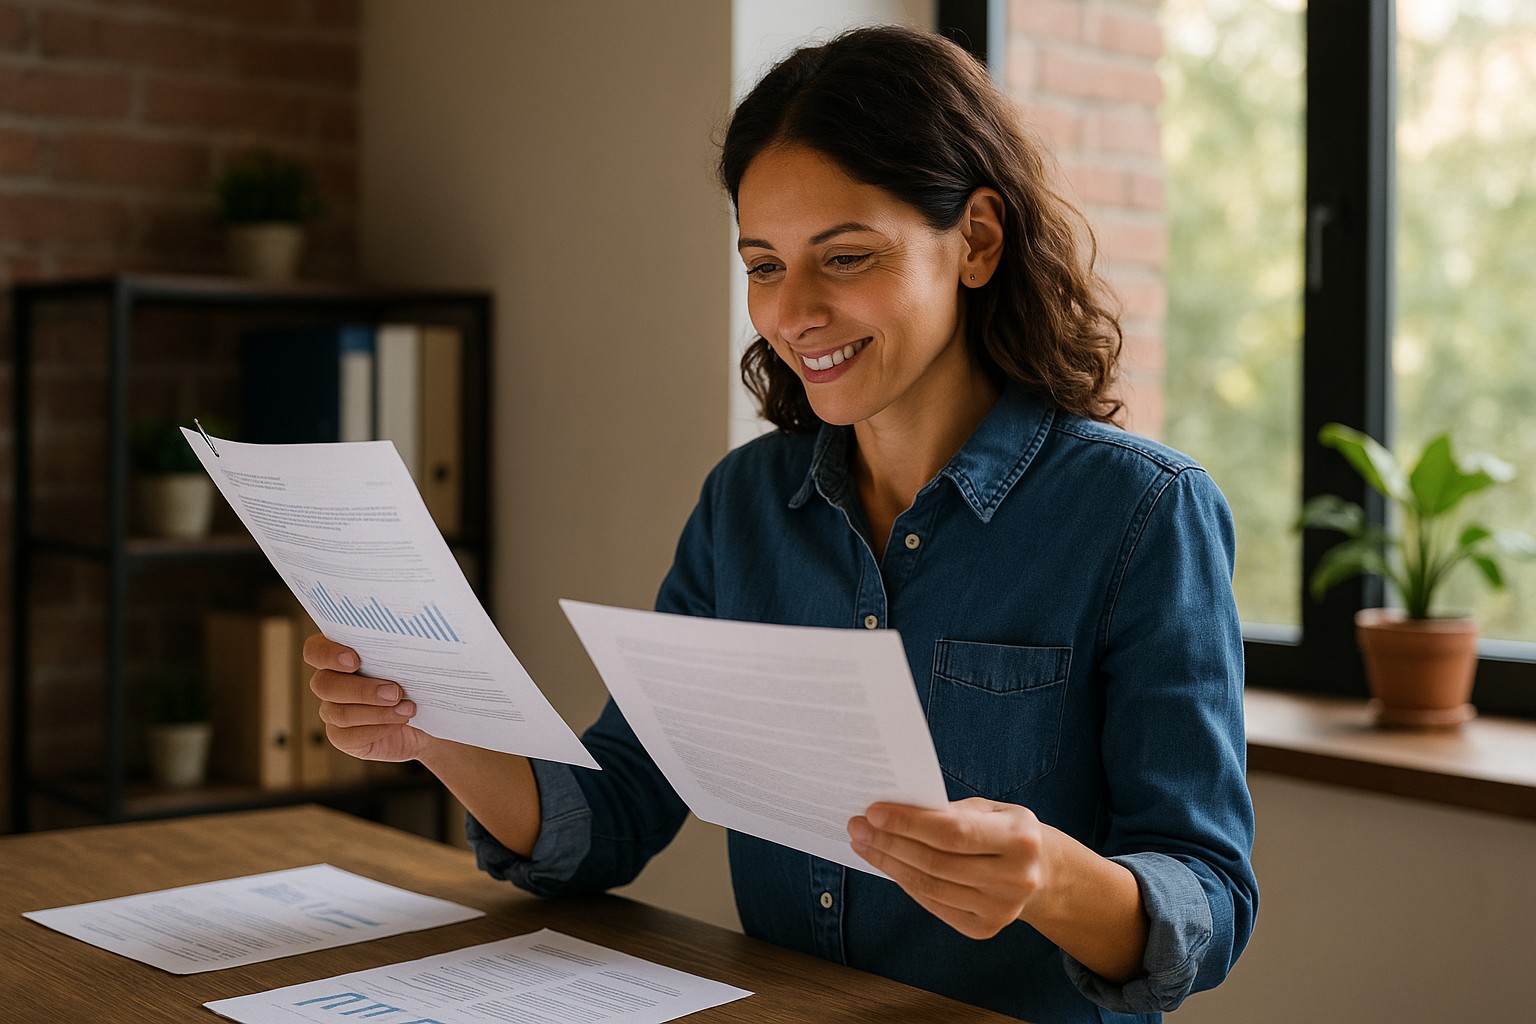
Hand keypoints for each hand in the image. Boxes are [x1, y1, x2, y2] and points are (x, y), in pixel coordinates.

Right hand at [304, 634, 431, 762]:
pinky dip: (377, 729)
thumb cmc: (415, 684)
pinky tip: (398, 723)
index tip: (354, 660)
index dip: (328, 654)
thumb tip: (412, 646)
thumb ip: (400, 653)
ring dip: (377, 712)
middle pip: (324, 685)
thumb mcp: (412, 664)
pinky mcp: (341, 737)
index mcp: (339, 656)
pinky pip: (348, 737)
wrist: (424, 719)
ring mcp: (332, 711)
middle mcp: (330, 682)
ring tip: (406, 710)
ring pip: (340, 713)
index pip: (315, 650)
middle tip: (395, 692)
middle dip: (362, 690)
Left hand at [847, 797, 1047, 939]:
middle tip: (857, 826)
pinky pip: (933, 903)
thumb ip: (950, 811)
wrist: (1042, 874)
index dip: (910, 823)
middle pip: (936, 861)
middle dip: (890, 842)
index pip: (954, 832)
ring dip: (889, 863)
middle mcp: (1015, 878)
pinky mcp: (984, 929)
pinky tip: (887, 864)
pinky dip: (905, 882)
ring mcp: (1001, 910)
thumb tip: (894, 811)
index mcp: (1020, 838)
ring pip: (929, 885)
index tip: (874, 812)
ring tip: (864, 843)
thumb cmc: (1006, 832)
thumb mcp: (990, 810)